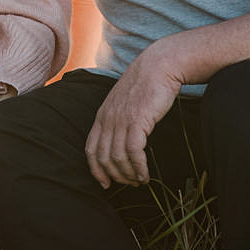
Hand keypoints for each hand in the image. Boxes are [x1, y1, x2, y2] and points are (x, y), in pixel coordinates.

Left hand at [85, 42, 184, 187]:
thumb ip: (118, 119)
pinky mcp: (138, 121)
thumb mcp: (124, 102)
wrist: (159, 65)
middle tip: (129, 184)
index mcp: (102, 115)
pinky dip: (139, 168)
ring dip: (129, 175)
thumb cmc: (146, 84)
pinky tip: (146, 175)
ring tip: (139, 181)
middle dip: (115, 176)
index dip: (96, 170)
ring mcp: (121, 120)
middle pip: (103, 158)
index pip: (91, 149)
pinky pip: (134, 152)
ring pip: (118, 158)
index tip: (105, 183)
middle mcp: (108, 119)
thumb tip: (122, 140)